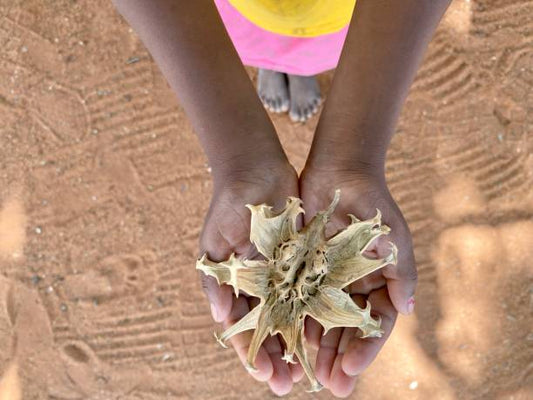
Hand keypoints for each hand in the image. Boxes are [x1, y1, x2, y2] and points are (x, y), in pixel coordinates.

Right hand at [198, 160, 304, 394]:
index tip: (264, 375)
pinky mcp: (303, 258)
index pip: (243, 326)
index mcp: (236, 284)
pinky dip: (315, 313)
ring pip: (292, 316)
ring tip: (307, 371)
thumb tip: (221, 318)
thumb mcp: (214, 244)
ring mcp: (282, 272)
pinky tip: (323, 333)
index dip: (252, 352)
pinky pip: (311, 290)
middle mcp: (260, 283)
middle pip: (269, 328)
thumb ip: (215, 281)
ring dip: (297, 343)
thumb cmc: (228, 206)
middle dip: (277, 356)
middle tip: (287, 385)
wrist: (255, 169)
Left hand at [299, 166, 416, 397]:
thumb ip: (402, 274)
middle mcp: (352, 286)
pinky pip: (299, 299)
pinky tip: (291, 341)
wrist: (340, 173)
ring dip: (317, 348)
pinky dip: (297, 321)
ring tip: (309, 374)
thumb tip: (408, 310)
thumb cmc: (372, 205)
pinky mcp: (303, 268)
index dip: (365, 349)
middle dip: (339, 358)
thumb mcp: (393, 239)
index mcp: (377, 282)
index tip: (351, 370)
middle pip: (347, 330)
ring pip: (322, 321)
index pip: (374, 325)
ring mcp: (327, 278)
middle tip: (330, 385)